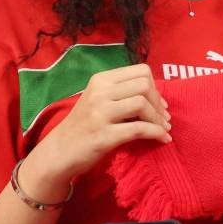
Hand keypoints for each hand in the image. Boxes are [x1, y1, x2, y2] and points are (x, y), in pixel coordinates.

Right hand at [21, 65, 169, 200]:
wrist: (59, 152)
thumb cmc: (84, 124)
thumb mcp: (99, 99)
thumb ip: (123, 92)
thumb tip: (159, 96)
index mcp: (101, 80)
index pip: (141, 71)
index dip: (155, 86)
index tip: (159, 102)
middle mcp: (99, 93)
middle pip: (144, 86)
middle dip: (159, 103)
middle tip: (163, 117)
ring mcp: (100, 113)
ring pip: (142, 104)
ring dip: (158, 119)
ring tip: (163, 128)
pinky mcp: (103, 135)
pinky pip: (139, 129)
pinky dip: (156, 133)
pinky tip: (163, 139)